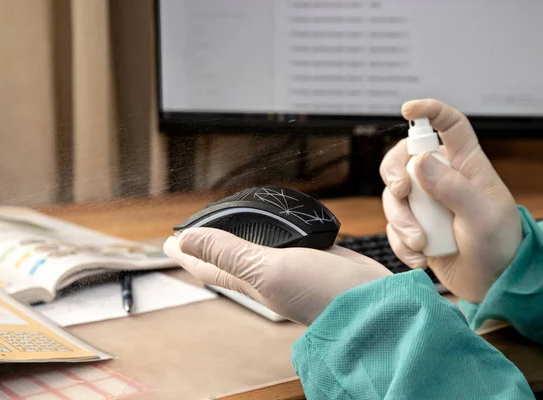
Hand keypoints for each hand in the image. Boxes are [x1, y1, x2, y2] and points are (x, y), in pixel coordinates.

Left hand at [164, 229, 391, 324]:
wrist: (373, 302)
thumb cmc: (322, 292)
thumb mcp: (269, 270)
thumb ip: (230, 253)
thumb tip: (187, 239)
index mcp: (251, 280)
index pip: (209, 266)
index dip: (187, 253)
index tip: (169, 240)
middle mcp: (267, 275)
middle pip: (228, 257)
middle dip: (209, 243)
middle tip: (196, 227)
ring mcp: (291, 266)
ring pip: (256, 246)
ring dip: (239, 234)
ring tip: (228, 221)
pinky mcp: (314, 255)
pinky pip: (285, 240)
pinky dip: (274, 229)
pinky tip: (276, 220)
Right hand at [380, 99, 521, 303]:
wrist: (491, 284)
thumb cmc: (498, 246)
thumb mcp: (482, 218)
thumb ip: (453, 188)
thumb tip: (420, 161)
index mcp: (465, 166)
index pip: (450, 127)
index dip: (430, 111)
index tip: (409, 109)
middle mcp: (440, 179)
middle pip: (403, 159)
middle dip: (394, 174)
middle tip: (401, 191)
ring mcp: (424, 203)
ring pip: (393, 197)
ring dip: (401, 221)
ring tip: (421, 244)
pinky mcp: (413, 226)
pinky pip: (392, 226)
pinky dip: (401, 243)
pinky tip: (421, 258)